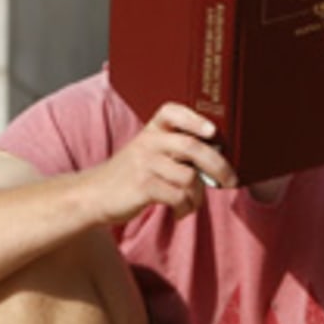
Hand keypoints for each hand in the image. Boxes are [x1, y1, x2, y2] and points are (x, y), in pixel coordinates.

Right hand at [83, 102, 233, 222]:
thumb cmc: (129, 175)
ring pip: (189, 177)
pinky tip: (179, 212)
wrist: (93, 195)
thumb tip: (218, 160)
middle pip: (192, 147)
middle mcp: (148, 142)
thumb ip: (176, 151)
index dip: (195, 119)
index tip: (212, 132)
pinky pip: (178, 196)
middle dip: (219, 166)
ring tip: (192, 204)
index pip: (172, 112)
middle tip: (230, 181)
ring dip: (198, 197)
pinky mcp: (143, 186)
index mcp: (152, 130)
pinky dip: (185, 208)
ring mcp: (145, 164)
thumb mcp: (148, 153)